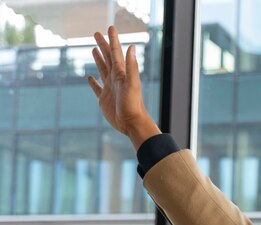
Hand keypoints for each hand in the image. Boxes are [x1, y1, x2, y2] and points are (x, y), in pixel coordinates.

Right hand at [87, 26, 160, 149]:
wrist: (132, 123)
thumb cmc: (133, 104)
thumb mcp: (132, 83)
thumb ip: (131, 65)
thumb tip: (131, 47)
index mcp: (121, 74)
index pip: (116, 53)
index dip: (113, 40)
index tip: (110, 27)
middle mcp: (115, 79)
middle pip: (107, 58)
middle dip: (103, 45)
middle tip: (96, 33)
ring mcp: (109, 88)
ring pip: (102, 70)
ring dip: (98, 59)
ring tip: (93, 49)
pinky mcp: (104, 99)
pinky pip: (97, 88)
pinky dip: (93, 82)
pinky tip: (90, 77)